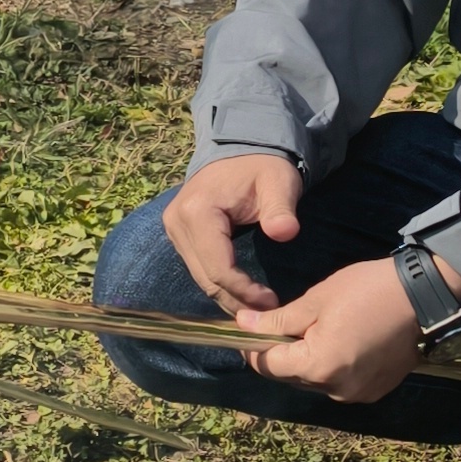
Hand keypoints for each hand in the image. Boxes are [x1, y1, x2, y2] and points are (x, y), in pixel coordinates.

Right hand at [162, 153, 304, 313]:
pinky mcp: (180, 234)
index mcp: (197, 212)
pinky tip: (241, 294)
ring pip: (200, 277)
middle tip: (268, 314)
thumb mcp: (278, 183)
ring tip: (258, 309)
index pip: (218, 267)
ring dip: (227, 296)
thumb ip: (281, 209)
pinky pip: (199, 268)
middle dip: (236, 300)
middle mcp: (177, 223)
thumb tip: (286, 233)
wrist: (242, 147)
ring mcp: (174, 229)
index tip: (272, 302)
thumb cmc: (263, 166)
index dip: (243, 290)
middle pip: (205, 277)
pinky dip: (220, 284)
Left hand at [235, 253, 430, 403]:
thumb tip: (243, 324)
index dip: (254, 348)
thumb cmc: (368, 291)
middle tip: (283, 323)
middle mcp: (336, 390)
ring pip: (315, 381)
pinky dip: (331, 366)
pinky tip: (341, 341)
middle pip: (291, 376)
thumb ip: (277, 320)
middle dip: (281, 353)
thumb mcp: (317, 300)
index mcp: (318, 367)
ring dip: (307, 360)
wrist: (427, 298)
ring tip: (316, 329)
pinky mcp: (375, 391)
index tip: (250, 329)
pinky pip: (339, 382)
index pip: (269, 366)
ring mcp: (357, 394)